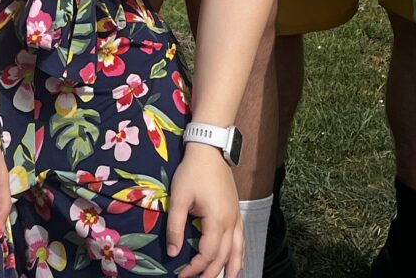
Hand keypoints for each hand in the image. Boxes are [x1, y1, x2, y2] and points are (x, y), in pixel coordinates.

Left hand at [171, 143, 240, 277]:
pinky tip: (237, 262)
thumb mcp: (179, 198)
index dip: (195, 268)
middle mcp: (230, 222)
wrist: (209, 150)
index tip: (181, 275)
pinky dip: (240, 254)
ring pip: (238, 250)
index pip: (208, 254)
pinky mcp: (236, 212)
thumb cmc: (192, 172)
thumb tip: (173, 253)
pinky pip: (241, 239)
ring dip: (233, 268)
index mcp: (217, 220)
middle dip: (211, 273)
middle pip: (224, 256)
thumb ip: (175, 227)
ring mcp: (236, 217)